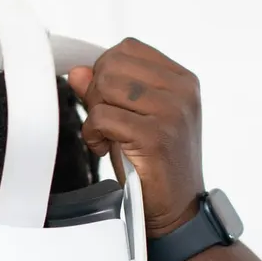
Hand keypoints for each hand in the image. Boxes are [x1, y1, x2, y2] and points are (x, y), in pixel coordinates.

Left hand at [68, 38, 204, 237]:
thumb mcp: (133, 119)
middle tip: (106, 122)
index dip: (106, 71)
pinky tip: (104, 149)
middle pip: (112, 64)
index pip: (128, 49)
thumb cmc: (155, 166)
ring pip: (105, 86)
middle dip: (97, 93)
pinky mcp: (155, 136)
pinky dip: (93, 134)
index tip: (109, 100)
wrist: (177, 211)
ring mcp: (171, 112)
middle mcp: (182, 91)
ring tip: (107, 137)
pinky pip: (102, 117)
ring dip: (95, 114)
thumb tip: (79, 71)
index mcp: (182, 80)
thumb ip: (108, 91)